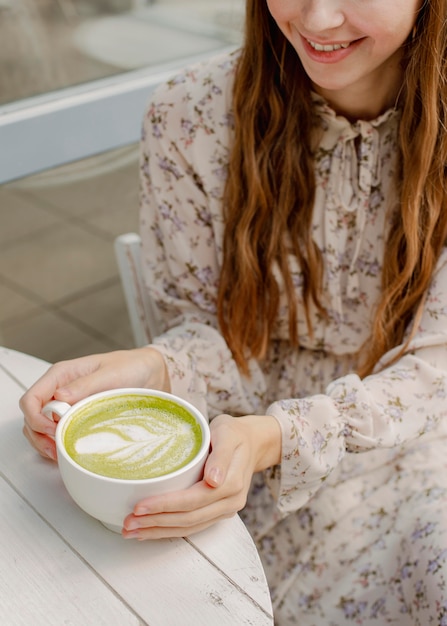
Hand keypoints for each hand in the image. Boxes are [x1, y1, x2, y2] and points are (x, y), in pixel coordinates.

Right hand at [20, 347, 169, 460]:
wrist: (149, 373)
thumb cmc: (130, 367)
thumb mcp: (110, 374)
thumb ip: (84, 384)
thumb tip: (60, 396)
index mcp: (62, 375)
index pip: (31, 398)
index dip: (35, 418)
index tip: (52, 430)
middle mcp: (59, 389)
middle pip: (31, 417)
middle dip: (38, 435)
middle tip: (57, 448)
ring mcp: (67, 404)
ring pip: (40, 428)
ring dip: (45, 443)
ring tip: (61, 452)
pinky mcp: (77, 416)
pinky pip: (58, 433)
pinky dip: (57, 444)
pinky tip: (68, 450)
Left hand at [122, 413, 280, 539]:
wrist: (252, 441)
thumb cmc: (235, 433)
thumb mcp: (228, 433)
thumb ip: (221, 456)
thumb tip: (214, 481)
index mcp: (232, 483)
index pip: (193, 500)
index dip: (165, 505)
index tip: (140, 506)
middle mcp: (230, 502)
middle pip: (188, 518)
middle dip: (156, 523)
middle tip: (128, 523)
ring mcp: (224, 510)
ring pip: (189, 527)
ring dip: (159, 531)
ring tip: (131, 531)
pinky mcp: (217, 512)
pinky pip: (192, 526)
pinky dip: (169, 530)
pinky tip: (150, 530)